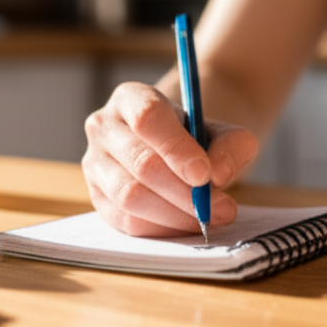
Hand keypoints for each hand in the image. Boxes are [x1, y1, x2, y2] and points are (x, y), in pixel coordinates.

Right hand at [82, 82, 257, 236]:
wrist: (174, 152)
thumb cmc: (197, 139)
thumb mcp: (224, 133)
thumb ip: (231, 148)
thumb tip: (216, 176)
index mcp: (130, 98)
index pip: (147, 118)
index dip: (176, 148)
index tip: (203, 174)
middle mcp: (103, 127)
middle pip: (140, 162)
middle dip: (183, 191)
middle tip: (219, 207)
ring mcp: (94, 164)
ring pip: (130, 195)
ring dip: (174, 214)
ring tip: (207, 218)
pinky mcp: (97, 197)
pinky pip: (127, 221)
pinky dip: (161, 228)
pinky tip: (186, 224)